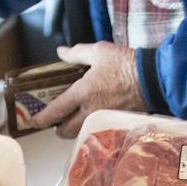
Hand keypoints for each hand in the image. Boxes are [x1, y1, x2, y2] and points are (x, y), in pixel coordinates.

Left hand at [31, 43, 146, 137]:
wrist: (152, 79)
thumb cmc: (125, 64)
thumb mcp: (99, 51)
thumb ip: (77, 53)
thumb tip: (60, 52)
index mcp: (83, 93)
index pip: (56, 110)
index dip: (42, 119)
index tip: (33, 122)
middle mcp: (90, 111)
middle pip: (66, 131)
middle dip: (58, 129)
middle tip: (57, 122)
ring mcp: (103, 120)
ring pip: (81, 134)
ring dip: (73, 131)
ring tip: (73, 121)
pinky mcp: (114, 124)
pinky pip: (96, 131)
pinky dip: (90, 130)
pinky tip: (91, 121)